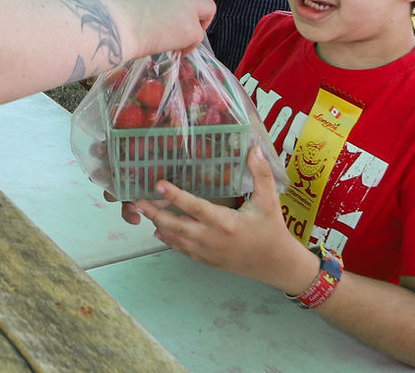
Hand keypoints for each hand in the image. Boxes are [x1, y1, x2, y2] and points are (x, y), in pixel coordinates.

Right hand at [99, 0, 213, 58]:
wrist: (108, 26)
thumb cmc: (105, 14)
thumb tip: (145, 16)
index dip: (172, 2)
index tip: (163, 16)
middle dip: (188, 11)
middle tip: (177, 28)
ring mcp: (187, 4)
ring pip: (207, 9)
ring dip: (199, 23)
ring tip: (185, 39)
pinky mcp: (190, 27)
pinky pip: (198, 37)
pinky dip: (188, 46)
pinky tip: (174, 52)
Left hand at [132, 147, 310, 291]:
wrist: (277, 265)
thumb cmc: (273, 231)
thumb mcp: (270, 201)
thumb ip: (261, 174)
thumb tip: (254, 149)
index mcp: (226, 223)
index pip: (196, 207)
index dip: (175, 196)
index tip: (159, 185)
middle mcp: (213, 239)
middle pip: (177, 226)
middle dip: (155, 214)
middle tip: (137, 202)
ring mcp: (209, 253)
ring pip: (177, 240)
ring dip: (159, 226)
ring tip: (142, 212)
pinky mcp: (209, 261)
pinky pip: (184, 251)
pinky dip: (170, 241)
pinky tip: (159, 232)